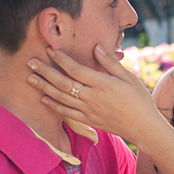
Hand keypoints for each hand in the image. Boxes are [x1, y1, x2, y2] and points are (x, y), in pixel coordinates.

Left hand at [27, 45, 167, 147]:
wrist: (143, 127)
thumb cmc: (139, 99)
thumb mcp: (128, 77)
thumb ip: (110, 62)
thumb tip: (95, 46)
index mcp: (103, 84)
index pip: (76, 70)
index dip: (61, 59)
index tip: (50, 50)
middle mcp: (92, 98)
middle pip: (63, 83)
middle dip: (45, 71)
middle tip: (31, 62)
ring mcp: (89, 110)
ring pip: (61, 98)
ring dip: (44, 87)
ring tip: (30, 77)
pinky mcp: (88, 120)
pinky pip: (66, 113)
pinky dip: (54, 105)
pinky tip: (43, 99)